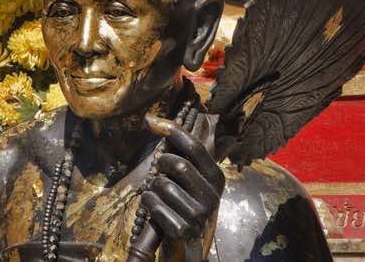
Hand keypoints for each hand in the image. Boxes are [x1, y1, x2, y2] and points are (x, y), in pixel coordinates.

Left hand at [139, 113, 224, 252]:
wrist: (186, 244)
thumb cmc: (182, 203)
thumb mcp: (189, 178)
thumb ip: (178, 151)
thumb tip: (152, 120)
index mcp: (216, 177)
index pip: (196, 147)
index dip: (173, 131)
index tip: (151, 122)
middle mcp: (212, 195)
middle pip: (178, 165)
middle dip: (161, 164)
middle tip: (158, 171)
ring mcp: (200, 215)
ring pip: (163, 186)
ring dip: (152, 188)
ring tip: (157, 195)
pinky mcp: (184, 230)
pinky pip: (155, 205)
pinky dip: (148, 204)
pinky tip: (154, 209)